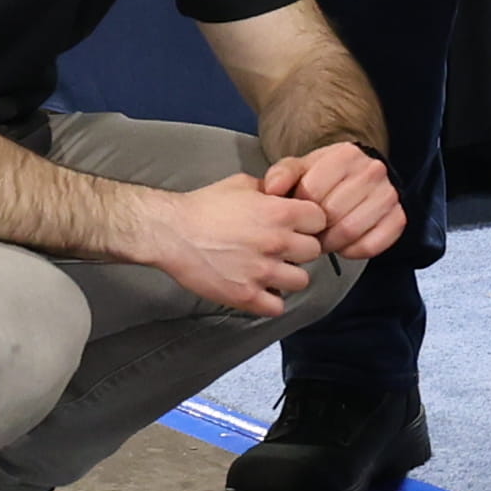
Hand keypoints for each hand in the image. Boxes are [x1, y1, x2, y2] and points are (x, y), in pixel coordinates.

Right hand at [119, 171, 335, 317]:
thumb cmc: (204, 206)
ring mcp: (262, 271)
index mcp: (279, 212)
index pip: (320, 220)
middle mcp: (276, 242)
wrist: (171, 232)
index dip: (309, 222)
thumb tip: (288, 193)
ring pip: (301, 281)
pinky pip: (277, 306)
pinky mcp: (246, 295)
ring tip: (271, 270)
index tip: (298, 225)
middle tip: (282, 248)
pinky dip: (271, 300)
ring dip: (288, 276)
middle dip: (300, 248)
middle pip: (314, 251)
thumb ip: (271, 189)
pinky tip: (260, 289)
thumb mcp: (242, 184)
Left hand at [262, 138, 405, 258]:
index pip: (313, 191)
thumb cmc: (326, 176)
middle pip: (332, 214)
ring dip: (333, 243)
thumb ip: (282, 175)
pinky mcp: (399, 216)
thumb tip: (272, 189)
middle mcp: (372, 170)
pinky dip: (354, 251)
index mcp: (345, 154)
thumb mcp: (300, 168)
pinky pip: (373, 245)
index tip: (298, 214)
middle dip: (315, 230)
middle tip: (310, 233)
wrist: (359, 176)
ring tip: (326, 239)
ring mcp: (388, 194)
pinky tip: (345, 245)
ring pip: (352, 231)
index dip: (300, 210)